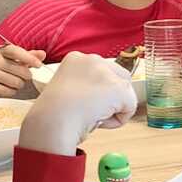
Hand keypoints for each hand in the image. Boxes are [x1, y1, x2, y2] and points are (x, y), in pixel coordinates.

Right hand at [0, 42, 44, 97]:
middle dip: (26, 75)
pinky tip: (7, 87)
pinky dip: (12, 91)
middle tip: (21, 76)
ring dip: (19, 84)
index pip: (15, 51)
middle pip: (21, 70)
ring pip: (17, 82)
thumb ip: (27, 56)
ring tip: (12, 81)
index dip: (29, 57)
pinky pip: (9, 91)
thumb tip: (42, 54)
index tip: (39, 65)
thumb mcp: (12, 59)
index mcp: (1, 52)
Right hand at [19, 52, 135, 155]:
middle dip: (111, 98)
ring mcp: (105, 72)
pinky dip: (118, 120)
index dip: (97, 93)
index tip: (81, 105)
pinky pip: (130, 106)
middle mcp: (92, 59)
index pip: (102, 73)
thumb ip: (84, 87)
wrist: (51, 123)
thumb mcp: (66, 91)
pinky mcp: (117, 88)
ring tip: (90, 116)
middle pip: (119, 77)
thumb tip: (103, 99)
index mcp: (76, 58)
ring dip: (112, 109)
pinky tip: (98, 120)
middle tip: (89, 112)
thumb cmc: (52, 116)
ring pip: (126, 93)